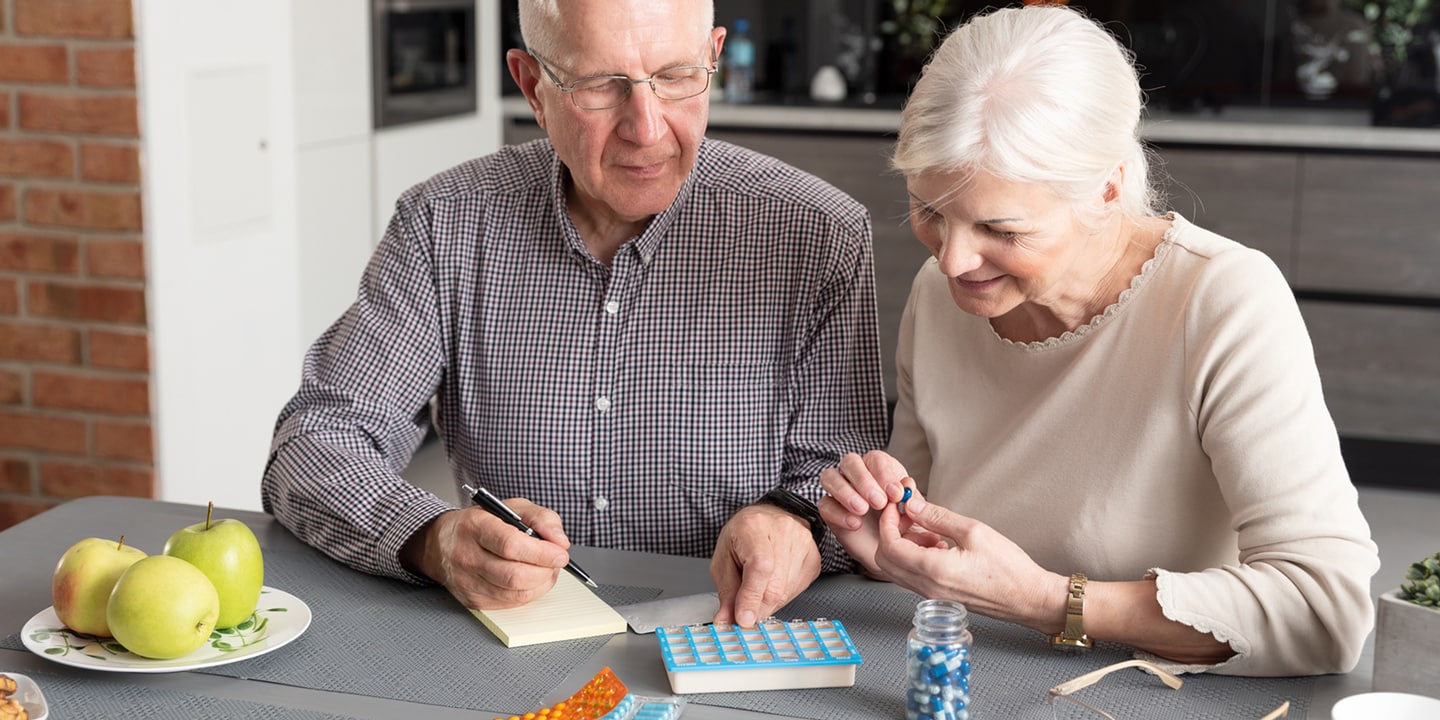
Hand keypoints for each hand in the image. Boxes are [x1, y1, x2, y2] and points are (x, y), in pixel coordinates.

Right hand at [402, 499, 573, 609]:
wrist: (440, 545)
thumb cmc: (480, 524)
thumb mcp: (512, 508)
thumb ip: (541, 518)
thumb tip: (560, 541)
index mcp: (475, 527)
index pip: (511, 545)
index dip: (541, 552)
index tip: (560, 553)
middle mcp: (467, 556)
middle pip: (514, 575)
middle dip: (545, 570)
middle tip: (555, 561)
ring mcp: (468, 582)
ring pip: (515, 594)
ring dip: (541, 583)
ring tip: (545, 568)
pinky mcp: (472, 600)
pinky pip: (510, 603)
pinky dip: (529, 593)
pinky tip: (531, 579)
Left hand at [710, 503, 821, 626]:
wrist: (767, 518)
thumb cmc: (742, 536)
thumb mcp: (723, 560)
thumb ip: (727, 592)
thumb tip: (726, 620)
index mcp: (754, 526)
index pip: (759, 567)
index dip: (752, 597)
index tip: (744, 620)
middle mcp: (783, 530)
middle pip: (775, 585)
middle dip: (758, 607)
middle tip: (745, 613)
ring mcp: (803, 542)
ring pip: (786, 591)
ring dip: (769, 602)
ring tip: (758, 587)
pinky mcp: (814, 557)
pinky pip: (798, 589)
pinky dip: (782, 596)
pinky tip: (773, 582)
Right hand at [817, 451, 922, 577]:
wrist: (891, 552)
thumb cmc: (903, 527)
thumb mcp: (914, 514)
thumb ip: (912, 498)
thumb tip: (907, 483)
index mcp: (880, 468)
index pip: (876, 460)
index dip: (885, 474)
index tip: (896, 494)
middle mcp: (857, 474)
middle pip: (850, 462)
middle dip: (864, 481)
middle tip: (879, 502)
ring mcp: (840, 490)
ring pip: (830, 477)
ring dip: (846, 492)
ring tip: (862, 510)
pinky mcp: (830, 510)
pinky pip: (825, 504)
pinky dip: (838, 513)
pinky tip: (855, 523)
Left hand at [872, 499, 1060, 629]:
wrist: (1029, 599)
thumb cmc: (1009, 568)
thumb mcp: (974, 531)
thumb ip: (938, 517)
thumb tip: (912, 504)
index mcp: (933, 570)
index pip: (889, 546)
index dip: (888, 521)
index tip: (898, 506)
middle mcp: (927, 587)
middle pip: (885, 560)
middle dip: (891, 533)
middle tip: (909, 515)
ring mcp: (932, 595)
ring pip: (897, 569)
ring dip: (903, 546)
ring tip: (929, 529)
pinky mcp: (939, 597)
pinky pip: (913, 576)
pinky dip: (914, 557)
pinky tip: (938, 544)